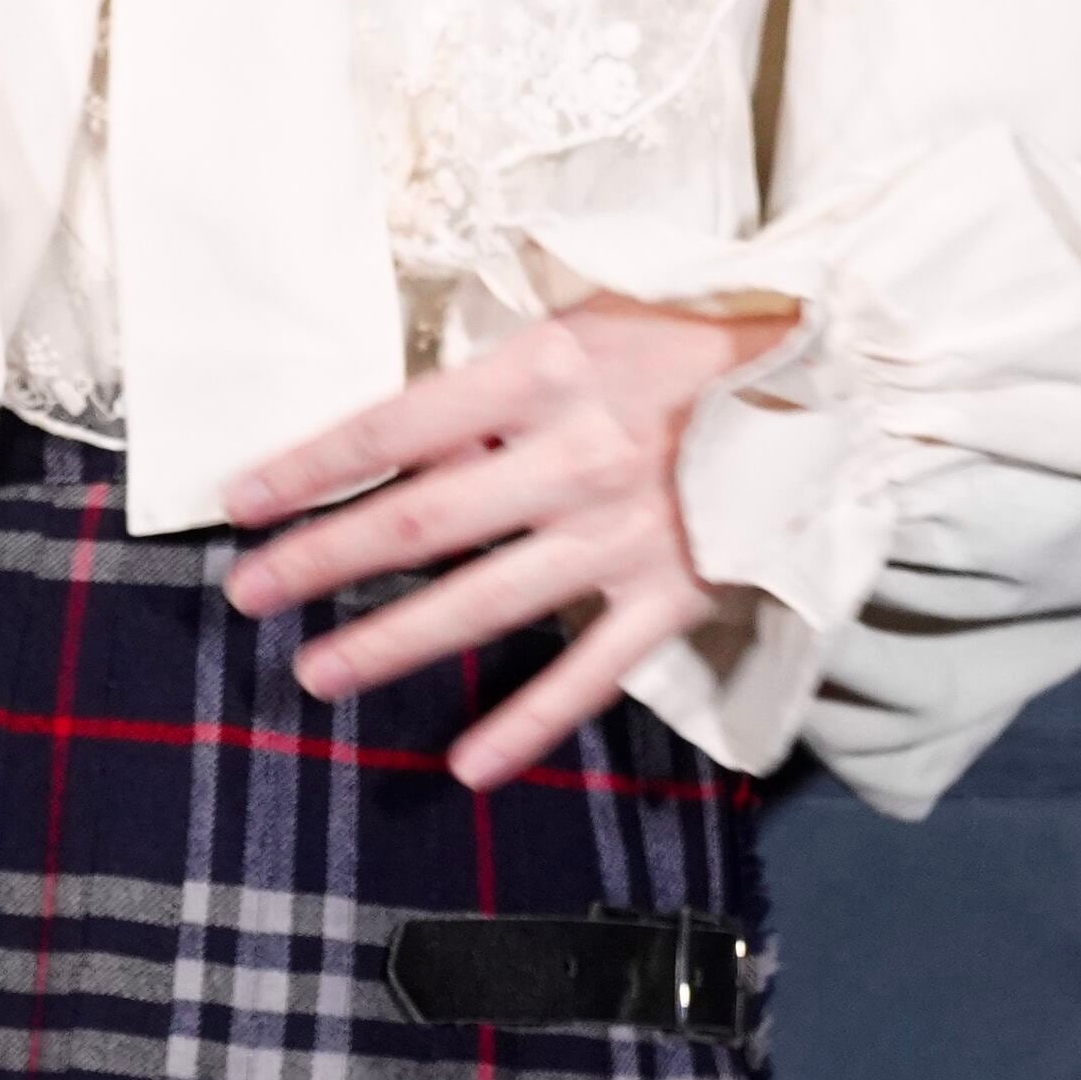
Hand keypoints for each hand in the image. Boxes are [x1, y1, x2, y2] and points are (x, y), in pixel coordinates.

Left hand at [215, 294, 798, 789]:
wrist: (839, 370)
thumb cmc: (694, 333)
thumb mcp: (588, 315)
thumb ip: (500, 375)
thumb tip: (404, 437)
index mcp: (547, 368)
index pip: (398, 425)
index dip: (312, 466)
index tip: (241, 501)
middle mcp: (577, 454)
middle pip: (421, 522)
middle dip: (323, 561)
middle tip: (249, 597)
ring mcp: (625, 533)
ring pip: (486, 601)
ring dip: (394, 642)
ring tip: (319, 675)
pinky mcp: (675, 592)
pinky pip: (589, 673)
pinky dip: (530, 724)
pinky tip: (467, 765)